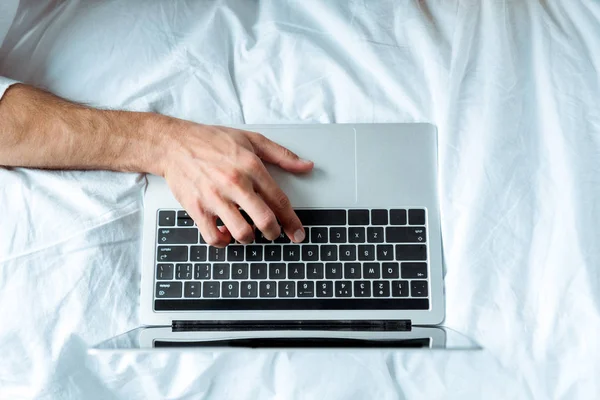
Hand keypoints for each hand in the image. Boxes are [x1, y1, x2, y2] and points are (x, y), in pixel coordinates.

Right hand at [157, 121, 313, 246]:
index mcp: (251, 167)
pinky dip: (223, 241)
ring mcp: (215, 198)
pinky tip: (225, 233)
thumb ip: (282, 154)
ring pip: (241, 233)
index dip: (292, 221)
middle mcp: (235, 183)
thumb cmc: (211, 141)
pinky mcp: (197, 209)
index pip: (279, 200)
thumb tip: (306, 166)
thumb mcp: (251, 140)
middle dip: (275, 233)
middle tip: (274, 234)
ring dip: (249, 238)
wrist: (174, 144)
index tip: (298, 233)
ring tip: (249, 232)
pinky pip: (214, 237)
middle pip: (264, 220)